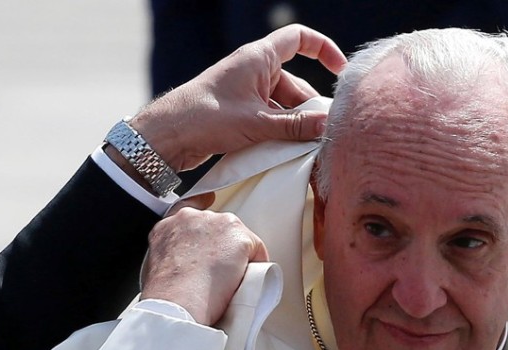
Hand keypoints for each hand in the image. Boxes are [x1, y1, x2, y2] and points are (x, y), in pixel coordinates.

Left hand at [131, 24, 347, 171]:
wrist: (168, 136)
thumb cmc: (207, 118)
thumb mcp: (259, 123)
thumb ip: (296, 126)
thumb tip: (329, 126)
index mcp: (259, 58)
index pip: (298, 39)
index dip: (323, 50)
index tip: (339, 71)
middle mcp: (254, 71)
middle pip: (296, 83)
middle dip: (311, 108)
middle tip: (326, 132)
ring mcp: (247, 92)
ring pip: (284, 105)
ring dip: (296, 125)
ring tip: (309, 148)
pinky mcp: (240, 112)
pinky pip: (271, 118)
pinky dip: (282, 132)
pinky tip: (290, 152)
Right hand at [141, 195, 268, 326]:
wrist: (177, 302)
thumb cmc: (166, 295)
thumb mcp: (156, 268)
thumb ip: (173, 257)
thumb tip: (185, 268)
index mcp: (169, 225)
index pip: (189, 207)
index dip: (202, 209)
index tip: (210, 209)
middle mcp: (192, 217)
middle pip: (219, 227)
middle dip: (223, 247)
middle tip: (220, 274)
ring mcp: (217, 223)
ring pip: (238, 238)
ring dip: (238, 256)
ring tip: (230, 281)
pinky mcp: (239, 236)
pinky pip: (257, 250)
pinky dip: (257, 265)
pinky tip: (247, 281)